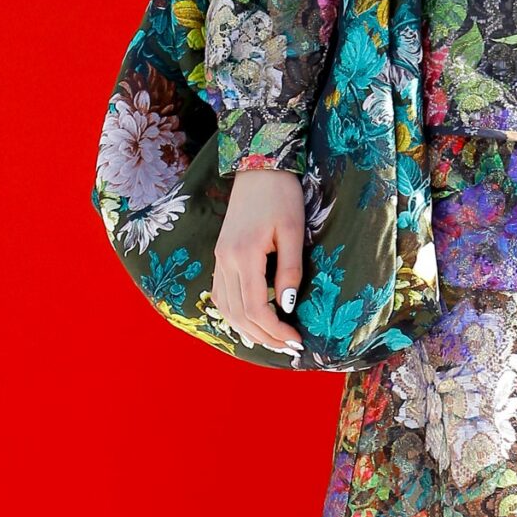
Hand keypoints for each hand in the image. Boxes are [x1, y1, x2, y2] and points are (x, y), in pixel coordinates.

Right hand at [212, 168, 305, 353]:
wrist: (258, 168)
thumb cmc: (282, 196)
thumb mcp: (293, 232)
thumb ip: (290, 270)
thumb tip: (287, 307)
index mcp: (243, 255)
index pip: (255, 308)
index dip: (275, 330)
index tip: (296, 341)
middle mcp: (225, 261)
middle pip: (239, 314)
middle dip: (265, 336)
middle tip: (290, 348)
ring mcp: (219, 259)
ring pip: (226, 309)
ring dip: (248, 330)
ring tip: (274, 341)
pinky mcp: (220, 256)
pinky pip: (222, 295)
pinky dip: (235, 314)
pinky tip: (253, 322)